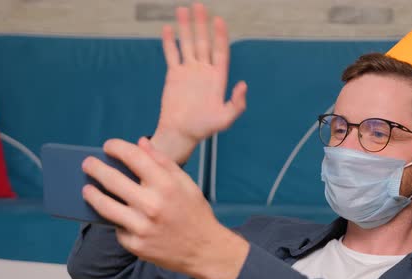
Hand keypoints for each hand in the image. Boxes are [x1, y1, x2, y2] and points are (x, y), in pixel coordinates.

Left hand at [81, 137, 248, 278]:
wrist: (204, 249)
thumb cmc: (194, 213)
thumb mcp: (185, 183)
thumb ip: (162, 161)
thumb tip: (140, 143)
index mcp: (166, 185)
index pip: (133, 157)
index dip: (116, 148)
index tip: (108, 146)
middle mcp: (152, 205)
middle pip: (112, 180)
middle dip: (95, 168)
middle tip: (87, 163)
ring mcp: (141, 227)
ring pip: (105, 206)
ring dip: (92, 194)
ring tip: (87, 188)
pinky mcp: (135, 245)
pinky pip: (117, 228)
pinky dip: (115, 220)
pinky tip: (114, 215)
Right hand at [151, 3, 246, 164]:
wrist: (181, 133)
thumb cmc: (203, 128)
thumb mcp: (225, 119)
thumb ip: (237, 104)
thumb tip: (243, 84)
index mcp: (217, 78)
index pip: (220, 51)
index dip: (220, 36)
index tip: (219, 20)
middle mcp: (204, 71)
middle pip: (203, 42)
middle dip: (202, 24)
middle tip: (199, 5)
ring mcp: (188, 71)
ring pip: (187, 44)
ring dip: (185, 27)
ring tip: (182, 9)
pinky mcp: (174, 75)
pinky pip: (172, 54)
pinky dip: (170, 42)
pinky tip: (168, 28)